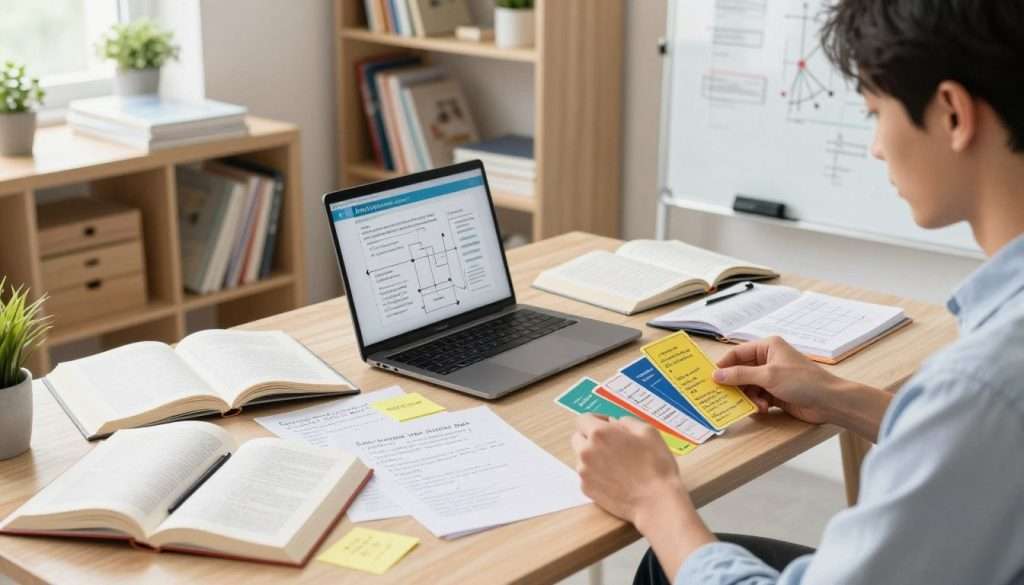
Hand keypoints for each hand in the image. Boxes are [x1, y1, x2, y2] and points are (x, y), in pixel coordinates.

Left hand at [571, 414, 688, 524]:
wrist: (656, 501)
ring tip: (616, 464)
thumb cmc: (655, 466)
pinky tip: (615, 477)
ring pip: (582, 457)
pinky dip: (596, 474)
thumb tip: (616, 422)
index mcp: (600, 434)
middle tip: (611, 444)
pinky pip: (586, 475)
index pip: (582, 419)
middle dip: (591, 437)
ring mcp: (584, 472)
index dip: (595, 420)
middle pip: (578, 438)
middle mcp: (586, 451)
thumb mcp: (647, 431)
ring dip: (593, 456)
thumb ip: (626, 421)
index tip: (605, 424)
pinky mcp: (586, 489)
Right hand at [713, 336, 841, 424]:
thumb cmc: (803, 381)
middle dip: (736, 384)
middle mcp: (768, 359)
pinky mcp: (776, 392)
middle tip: (725, 395)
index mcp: (768, 347)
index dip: (724, 365)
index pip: (737, 353)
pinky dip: (757, 403)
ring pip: (748, 386)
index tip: (712, 378)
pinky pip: (757, 396)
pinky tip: (763, 408)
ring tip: (756, 404)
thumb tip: (716, 375)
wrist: (830, 402)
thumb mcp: (769, 376)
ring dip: (749, 396)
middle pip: (741, 371)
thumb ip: (740, 375)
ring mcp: (772, 376)